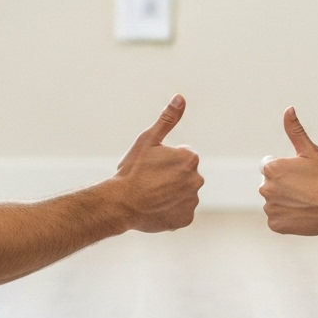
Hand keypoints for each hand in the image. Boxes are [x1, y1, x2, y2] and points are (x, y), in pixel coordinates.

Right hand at [113, 94, 202, 231]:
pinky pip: (180, 212)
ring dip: (171, 194)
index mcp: (190, 158)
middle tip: (149, 182)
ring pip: (182, 194)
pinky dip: (170, 211)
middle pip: (184, 176)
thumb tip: (180, 97)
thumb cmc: (132, 170)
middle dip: (170, 177)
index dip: (163, 161)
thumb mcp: (148, 140)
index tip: (150, 167)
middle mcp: (197, 180)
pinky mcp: (186, 220)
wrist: (120, 203)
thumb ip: (167, 119)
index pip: (181, 157)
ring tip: (150, 196)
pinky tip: (155, 208)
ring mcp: (192, 201)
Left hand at [260, 107, 317, 234]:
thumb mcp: (311, 151)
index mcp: (270, 168)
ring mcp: (269, 208)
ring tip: (305, 201)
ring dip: (285, 201)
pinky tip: (301, 213)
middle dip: (284, 185)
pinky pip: (277, 218)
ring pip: (274, 201)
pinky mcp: (274, 224)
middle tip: (305, 189)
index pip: (269, 166)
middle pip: (270, 184)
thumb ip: (295, 130)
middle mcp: (264, 188)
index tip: (301, 175)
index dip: (286, 169)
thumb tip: (288, 109)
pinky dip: (286, 217)